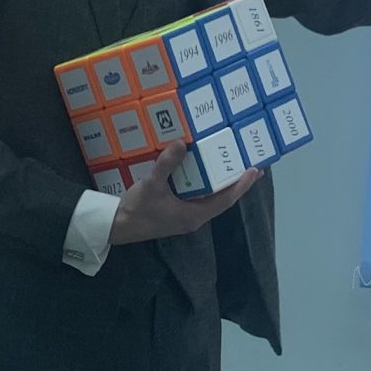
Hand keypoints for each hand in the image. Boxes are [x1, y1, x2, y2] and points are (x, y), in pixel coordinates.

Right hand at [108, 143, 262, 245]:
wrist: (116, 226)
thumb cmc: (136, 209)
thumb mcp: (151, 185)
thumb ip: (167, 164)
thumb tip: (182, 144)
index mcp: (193, 215)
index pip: (225, 200)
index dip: (240, 185)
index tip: (254, 171)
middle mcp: (193, 217)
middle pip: (222, 199)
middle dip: (236, 183)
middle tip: (252, 166)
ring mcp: (185, 216)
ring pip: (211, 199)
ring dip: (222, 184)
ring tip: (233, 167)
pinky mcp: (177, 212)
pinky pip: (198, 197)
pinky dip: (206, 185)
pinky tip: (205, 172)